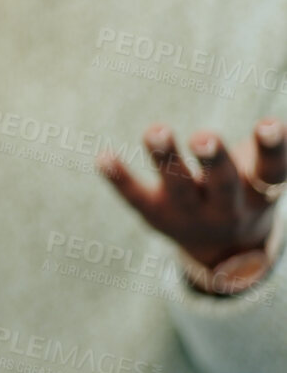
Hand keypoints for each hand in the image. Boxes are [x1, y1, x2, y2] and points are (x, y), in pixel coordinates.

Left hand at [99, 119, 285, 282]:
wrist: (223, 249)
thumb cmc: (245, 191)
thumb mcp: (262, 176)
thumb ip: (269, 151)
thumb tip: (277, 123)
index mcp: (259, 193)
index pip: (271, 171)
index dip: (271, 148)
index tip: (267, 123)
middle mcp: (227, 208)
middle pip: (222, 184)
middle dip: (213, 160)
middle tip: (204, 136)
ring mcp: (190, 215)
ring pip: (179, 188)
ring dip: (167, 160)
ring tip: (157, 130)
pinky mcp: (157, 216)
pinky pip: (136, 198)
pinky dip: (119, 179)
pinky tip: (103, 156)